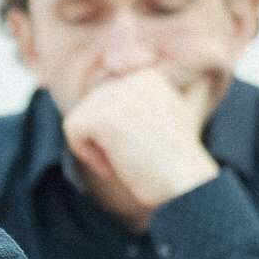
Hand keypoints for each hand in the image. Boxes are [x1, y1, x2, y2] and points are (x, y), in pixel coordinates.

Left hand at [62, 70, 220, 217]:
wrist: (185, 183)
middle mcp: (132, 77)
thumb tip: (115, 75)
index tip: (141, 147)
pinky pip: (72, 130)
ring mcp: (117, 94)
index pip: (107, 99)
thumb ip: (140, 101)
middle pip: (92, 108)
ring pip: (80, 119)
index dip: (116, 129)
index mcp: (148, 76)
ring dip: (96, 147)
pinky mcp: (102, 115)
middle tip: (133, 158)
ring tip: (126, 160)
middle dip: (104, 138)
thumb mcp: (166, 119)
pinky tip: (113, 166)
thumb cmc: (177, 162)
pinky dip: (86, 154)